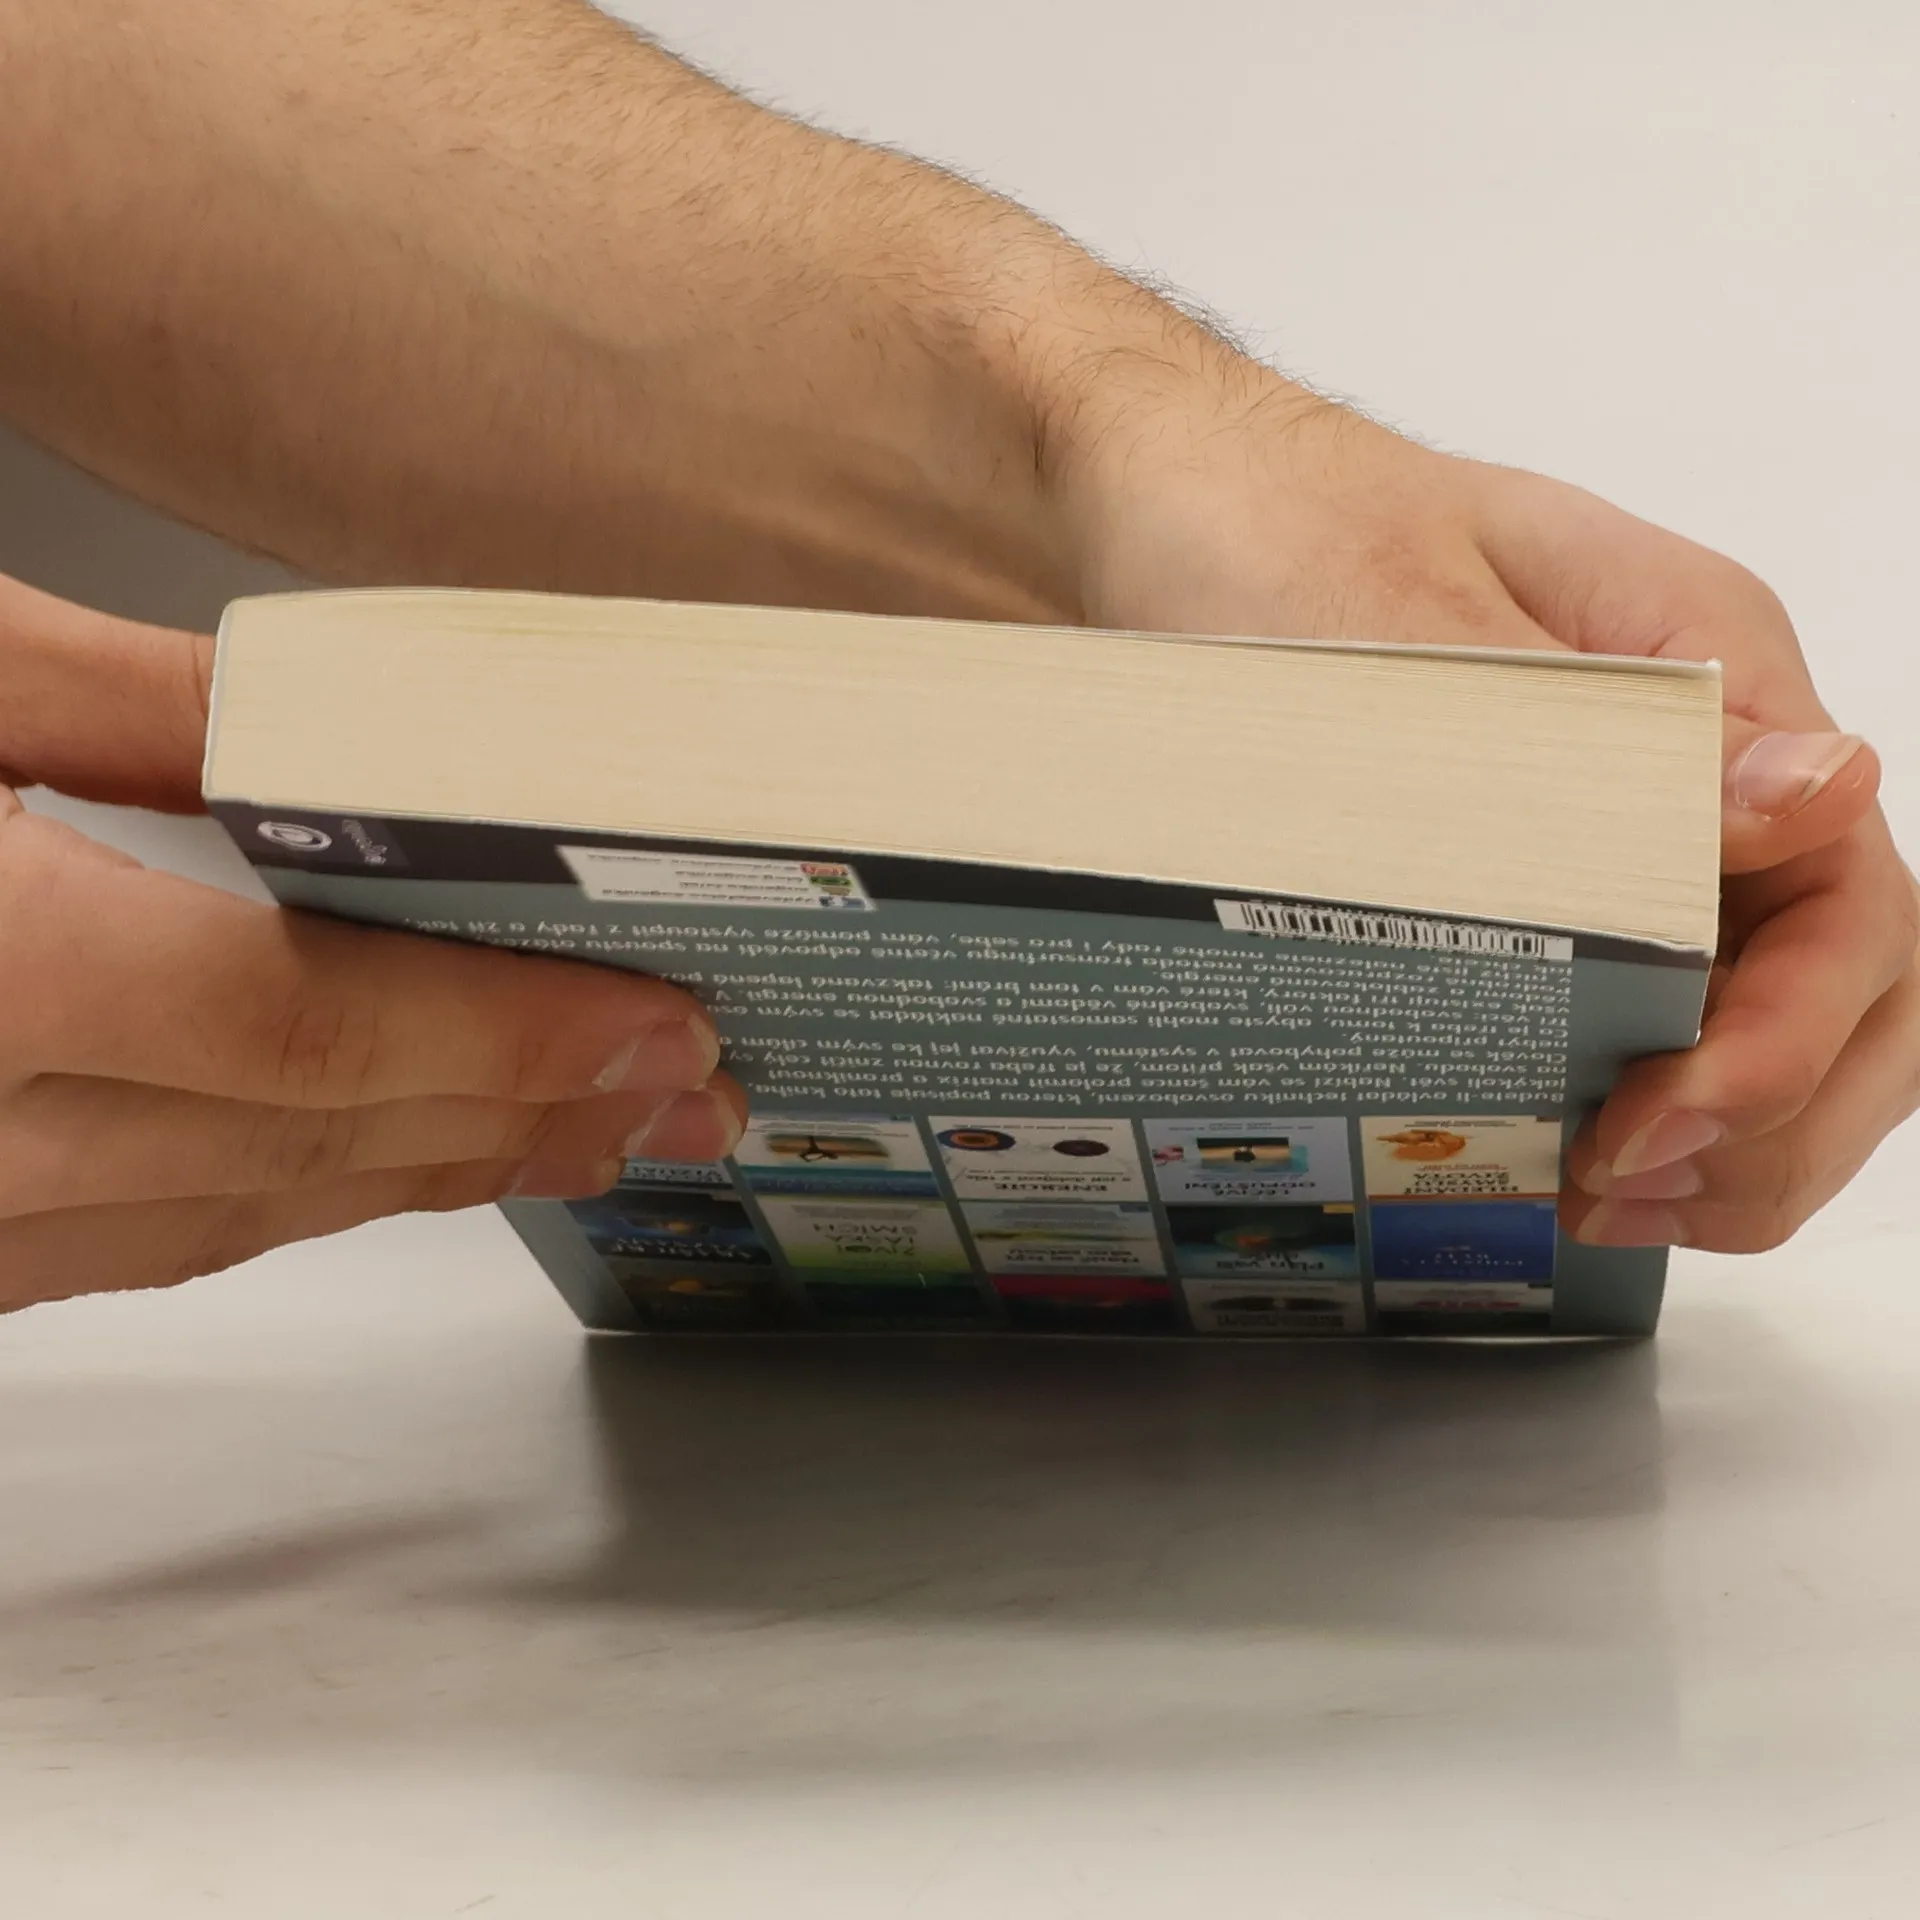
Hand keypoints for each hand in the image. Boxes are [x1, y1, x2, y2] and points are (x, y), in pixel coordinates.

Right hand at [0, 575, 744, 1312]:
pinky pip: (138, 1241)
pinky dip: (288, 1193)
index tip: (656, 1023)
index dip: (500, 1036)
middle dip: (512, 1116)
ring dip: (422, 1173)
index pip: (299, 1027)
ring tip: (583, 1133)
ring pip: (230, 1214)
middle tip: (677, 1088)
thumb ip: (133, 702)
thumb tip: (361, 727)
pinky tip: (389, 1162)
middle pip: (299, 1142)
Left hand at [1045, 379, 1916, 1252]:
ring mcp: (1629, 819)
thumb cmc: (1268, 527)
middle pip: (1852, 971)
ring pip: (1768, 1004)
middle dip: (1780, 1114)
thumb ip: (1617, 727)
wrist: (1152, 510)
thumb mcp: (1419, 616)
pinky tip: (1563, 1161)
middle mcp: (1695, 754)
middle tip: (1631, 1186)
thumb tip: (1828, 795)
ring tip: (1604, 1199)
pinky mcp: (1548, 873)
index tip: (1662, 1116)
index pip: (1851, 887)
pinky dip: (1639, 1102)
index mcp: (1708, 666)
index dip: (1790, 1036)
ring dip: (1727, 1133)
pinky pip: (1647, 1002)